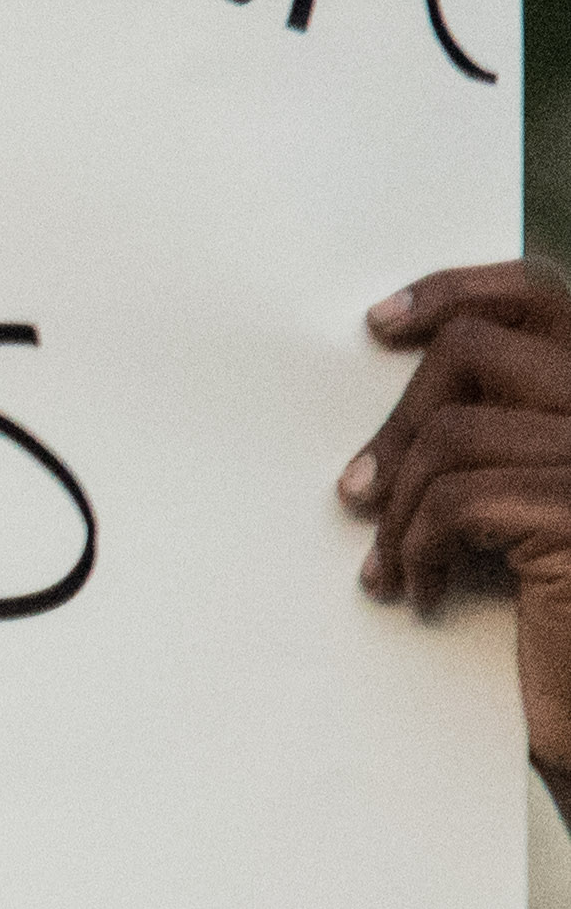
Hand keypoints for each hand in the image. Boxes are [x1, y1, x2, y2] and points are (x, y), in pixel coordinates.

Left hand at [348, 261, 570, 769]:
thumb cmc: (562, 617)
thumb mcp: (528, 508)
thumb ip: (500, 435)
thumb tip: (405, 400)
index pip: (546, 298)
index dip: (458, 291)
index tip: (380, 325)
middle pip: (481, 349)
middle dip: (399, 421)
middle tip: (357, 493)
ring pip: (453, 432)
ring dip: (397, 504)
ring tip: (390, 562)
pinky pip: (455, 500)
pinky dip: (414, 548)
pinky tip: (416, 593)